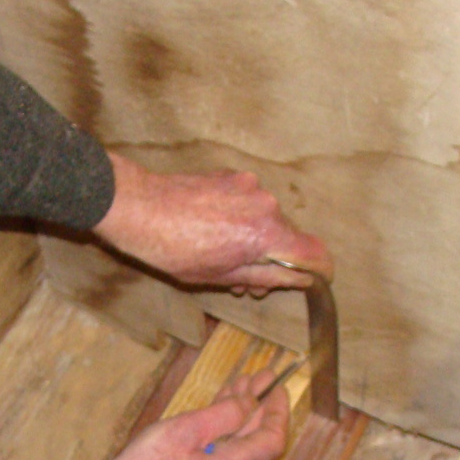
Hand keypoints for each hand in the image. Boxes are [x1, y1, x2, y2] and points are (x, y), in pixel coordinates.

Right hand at [69, 368, 289, 459]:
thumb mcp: (190, 429)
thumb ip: (225, 414)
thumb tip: (251, 402)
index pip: (272, 439)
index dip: (278, 411)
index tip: (276, 386)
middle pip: (257, 435)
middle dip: (261, 404)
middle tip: (262, 376)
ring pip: (239, 436)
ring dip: (243, 408)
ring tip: (244, 381)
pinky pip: (222, 441)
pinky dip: (226, 419)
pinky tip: (221, 401)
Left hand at [93, 153, 332, 295]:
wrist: (140, 209)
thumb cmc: (173, 249)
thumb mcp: (221, 276)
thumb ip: (265, 277)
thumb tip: (298, 278)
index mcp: (267, 235)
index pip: (316, 254)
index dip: (319, 271)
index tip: (313, 281)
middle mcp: (267, 205)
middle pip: (290, 237)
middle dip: (276, 261)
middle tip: (248, 284)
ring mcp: (250, 185)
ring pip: (269, 220)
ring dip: (257, 241)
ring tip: (225, 257)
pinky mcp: (233, 175)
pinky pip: (250, 202)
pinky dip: (242, 220)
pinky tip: (214, 232)